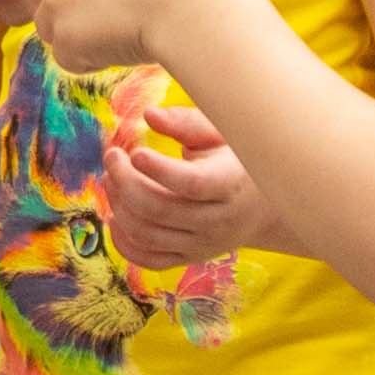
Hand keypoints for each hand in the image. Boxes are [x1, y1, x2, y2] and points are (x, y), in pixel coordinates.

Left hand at [97, 106, 281, 275]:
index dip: (158, 170)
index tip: (135, 152)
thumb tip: (149, 115)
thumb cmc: (237, 160)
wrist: (263, 208)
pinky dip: (124, 242)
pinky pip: (149, 260)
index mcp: (230, 185)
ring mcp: (202, 245)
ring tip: (111, 178)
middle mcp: (217, 221)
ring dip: (119, 206)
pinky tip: (115, 215)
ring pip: (147, 235)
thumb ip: (186, 123)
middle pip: (159, 210)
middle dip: (125, 182)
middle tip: (112, 155)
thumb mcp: (222, 135)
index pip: (191, 184)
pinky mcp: (189, 258)